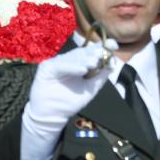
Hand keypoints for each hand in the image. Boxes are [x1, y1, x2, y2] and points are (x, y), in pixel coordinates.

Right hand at [20, 42, 117, 159]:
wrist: (52, 115)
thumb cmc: (69, 103)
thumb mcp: (89, 89)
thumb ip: (100, 77)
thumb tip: (112, 64)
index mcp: (78, 64)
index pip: (90, 52)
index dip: (101, 47)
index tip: (113, 45)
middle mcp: (67, 61)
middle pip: (82, 52)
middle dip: (93, 53)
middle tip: (102, 55)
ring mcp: (56, 63)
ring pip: (72, 57)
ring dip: (83, 59)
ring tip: (93, 63)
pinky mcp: (46, 67)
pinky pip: (61, 65)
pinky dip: (72, 67)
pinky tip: (82, 70)